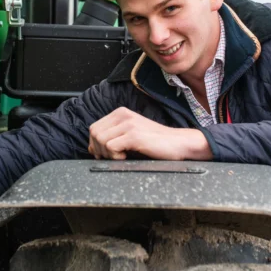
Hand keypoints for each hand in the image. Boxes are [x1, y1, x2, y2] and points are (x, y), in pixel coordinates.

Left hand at [88, 107, 212, 160]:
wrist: (178, 143)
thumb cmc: (155, 142)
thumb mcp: (130, 135)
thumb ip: (112, 137)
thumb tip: (92, 147)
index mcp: (120, 113)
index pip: (94, 128)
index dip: (95, 144)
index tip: (106, 154)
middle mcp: (122, 115)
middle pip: (94, 133)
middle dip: (99, 150)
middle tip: (114, 157)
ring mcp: (128, 124)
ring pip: (100, 140)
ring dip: (107, 154)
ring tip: (122, 156)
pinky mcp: (134, 135)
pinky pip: (111, 146)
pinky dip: (115, 156)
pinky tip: (127, 157)